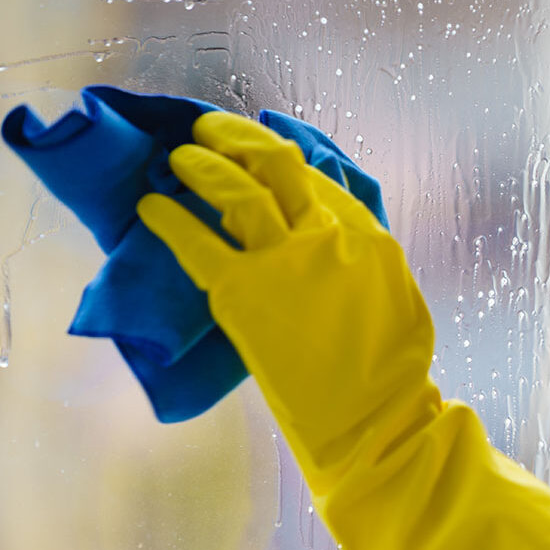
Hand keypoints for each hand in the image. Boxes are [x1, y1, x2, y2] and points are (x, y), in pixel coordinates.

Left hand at [136, 111, 436, 485]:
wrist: (374, 418)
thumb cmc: (393, 371)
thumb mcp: (398, 295)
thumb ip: (368, 257)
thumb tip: (343, 239)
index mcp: (368, 236)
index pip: (320, 176)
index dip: (288, 152)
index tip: (265, 141)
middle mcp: (328, 235)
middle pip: (279, 164)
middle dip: (240, 139)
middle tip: (212, 130)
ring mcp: (285, 261)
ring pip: (237, 189)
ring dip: (202, 164)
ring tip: (179, 157)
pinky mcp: (243, 293)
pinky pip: (199, 243)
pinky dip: (170, 220)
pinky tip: (151, 208)